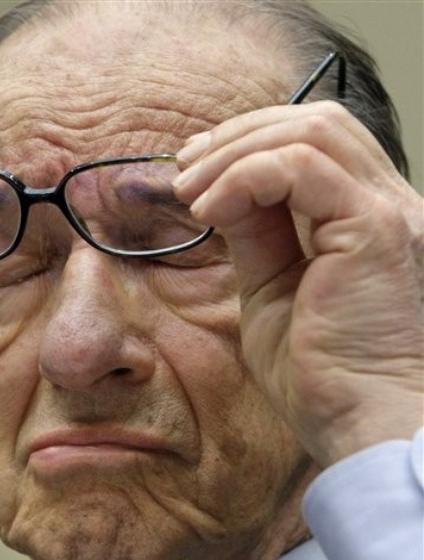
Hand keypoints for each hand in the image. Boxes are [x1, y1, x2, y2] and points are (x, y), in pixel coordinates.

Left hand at [173, 101, 423, 466]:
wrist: (360, 423)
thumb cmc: (319, 373)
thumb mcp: (272, 289)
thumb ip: (257, 236)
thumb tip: (225, 195)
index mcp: (363, 217)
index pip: (315, 143)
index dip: (250, 141)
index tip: (196, 167)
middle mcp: (387, 203)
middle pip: (315, 123)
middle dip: (238, 137)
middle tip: (185, 168)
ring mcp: (388, 210)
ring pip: (310, 131)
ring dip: (236, 153)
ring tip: (189, 189)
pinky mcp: (375, 228)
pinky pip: (301, 167)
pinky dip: (245, 176)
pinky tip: (208, 209)